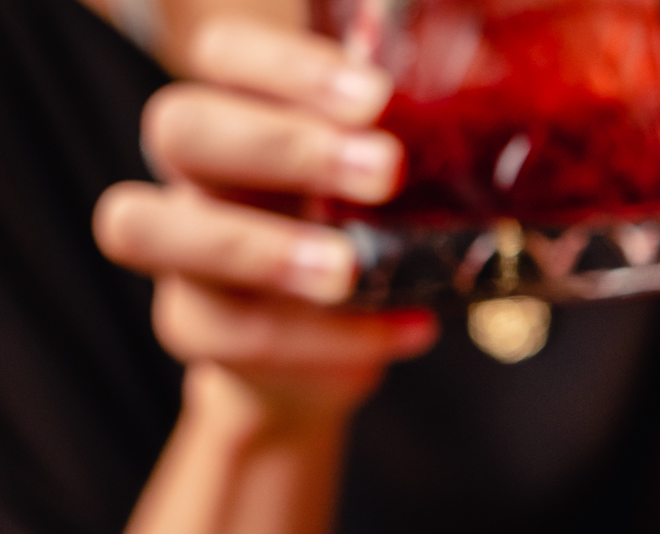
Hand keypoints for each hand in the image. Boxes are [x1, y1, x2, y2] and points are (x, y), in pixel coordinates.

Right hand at [92, 18, 434, 407]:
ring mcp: (184, 251)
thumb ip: (417, 142)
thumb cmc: (362, 238)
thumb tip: (507, 95)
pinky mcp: (196, 327)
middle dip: (282, 145)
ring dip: (261, 248)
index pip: (226, 54)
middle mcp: (197, 172)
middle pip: (182, 127)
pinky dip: (327, 338)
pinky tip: (408, 328)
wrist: (319, 353)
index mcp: (243, 111)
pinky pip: (237, 331)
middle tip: (384, 168)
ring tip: (349, 271)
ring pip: (152, 227)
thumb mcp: (392, 186)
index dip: (286, 65)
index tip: (376, 95)